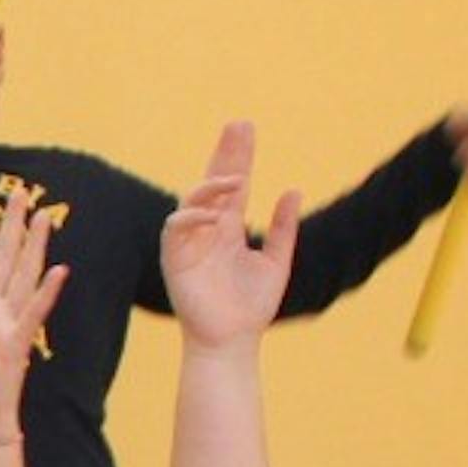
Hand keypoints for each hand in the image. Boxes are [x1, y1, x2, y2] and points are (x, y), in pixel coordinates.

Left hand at [0, 188, 66, 448]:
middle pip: (4, 259)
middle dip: (12, 226)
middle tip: (20, 192)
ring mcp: (7, 325)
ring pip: (23, 277)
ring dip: (34, 247)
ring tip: (44, 216)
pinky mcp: (16, 345)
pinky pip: (32, 315)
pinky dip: (46, 293)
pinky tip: (59, 270)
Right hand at [157, 122, 299, 354]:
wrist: (232, 340)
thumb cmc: (251, 307)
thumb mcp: (277, 262)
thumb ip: (284, 228)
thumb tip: (292, 189)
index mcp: (230, 230)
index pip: (234, 185)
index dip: (239, 157)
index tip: (246, 129)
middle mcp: (208, 231)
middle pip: (214, 182)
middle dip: (225, 154)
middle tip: (238, 125)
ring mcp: (190, 243)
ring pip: (193, 201)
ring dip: (211, 185)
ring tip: (236, 178)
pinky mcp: (175, 260)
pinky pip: (175, 229)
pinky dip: (191, 217)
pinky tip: (214, 213)